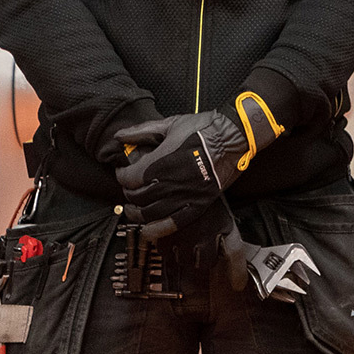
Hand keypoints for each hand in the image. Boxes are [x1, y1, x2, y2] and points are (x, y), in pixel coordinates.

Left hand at [113, 111, 249, 239]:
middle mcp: (169, 183)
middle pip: (137, 197)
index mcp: (159, 163)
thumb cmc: (205, 128)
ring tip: (134, 209)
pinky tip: (148, 230)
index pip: (128, 179)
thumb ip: (142, 131)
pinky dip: (157, 230)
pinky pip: (173, 223)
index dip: (121, 175)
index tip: (123, 171)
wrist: (234, 136)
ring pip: (150, 214)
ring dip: (137, 214)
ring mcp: (184, 196)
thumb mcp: (170, 124)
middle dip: (129, 193)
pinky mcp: (198, 204)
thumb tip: (119, 135)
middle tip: (130, 188)